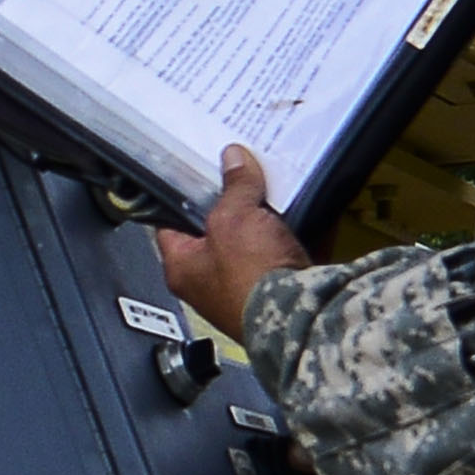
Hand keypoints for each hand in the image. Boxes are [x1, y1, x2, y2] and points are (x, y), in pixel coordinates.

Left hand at [153, 143, 309, 342]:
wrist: (302, 316)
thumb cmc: (251, 278)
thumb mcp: (234, 217)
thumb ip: (233, 186)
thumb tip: (233, 159)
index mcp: (182, 269)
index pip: (169, 225)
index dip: (180, 197)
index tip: (194, 173)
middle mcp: (209, 283)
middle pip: (216, 232)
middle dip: (232, 204)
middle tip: (242, 174)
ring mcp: (246, 288)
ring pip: (254, 241)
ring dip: (266, 218)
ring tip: (275, 186)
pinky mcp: (280, 291)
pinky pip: (286, 253)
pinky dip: (296, 233)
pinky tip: (305, 209)